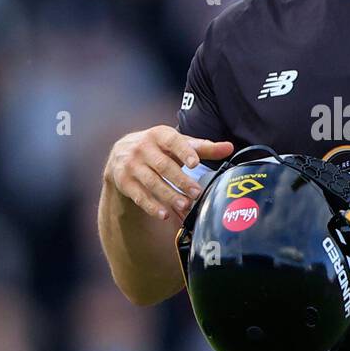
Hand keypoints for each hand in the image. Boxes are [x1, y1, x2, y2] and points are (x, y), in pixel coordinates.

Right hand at [104, 126, 233, 220]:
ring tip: (184, 205)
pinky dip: (152, 206)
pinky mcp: (124, 182)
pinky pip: (139, 196)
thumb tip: (229, 147)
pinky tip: (164, 215)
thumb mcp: (177, 143)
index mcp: (160, 135)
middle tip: (197, 193)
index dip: (184, 152)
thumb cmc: (158, 148)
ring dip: (168, 195)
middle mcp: (143, 148)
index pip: (173, 142)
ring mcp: (131, 165)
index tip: (196, 163)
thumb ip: (202, 147)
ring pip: (151, 182)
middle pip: (163, 166)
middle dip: (180, 180)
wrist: (120, 153)